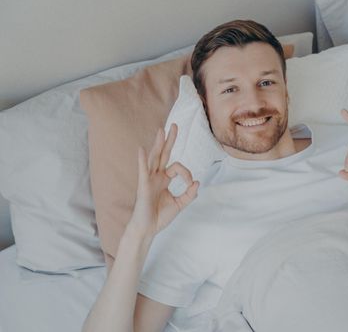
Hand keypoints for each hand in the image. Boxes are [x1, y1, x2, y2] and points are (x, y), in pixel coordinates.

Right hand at [129, 124, 198, 238]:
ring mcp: (148, 180)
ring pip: (154, 158)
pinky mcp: (143, 187)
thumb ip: (189, 194)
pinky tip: (142, 150)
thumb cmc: (160, 217)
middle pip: (164, 154)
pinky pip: (142, 171)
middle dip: (169, 140)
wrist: (147, 230)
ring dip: (158, 144)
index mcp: (163, 180)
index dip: (187, 173)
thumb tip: (198, 182)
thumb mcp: (179, 205)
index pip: (177, 167)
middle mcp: (156, 177)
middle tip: (175, 125)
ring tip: (161, 130)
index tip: (191, 184)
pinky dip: (142, 160)